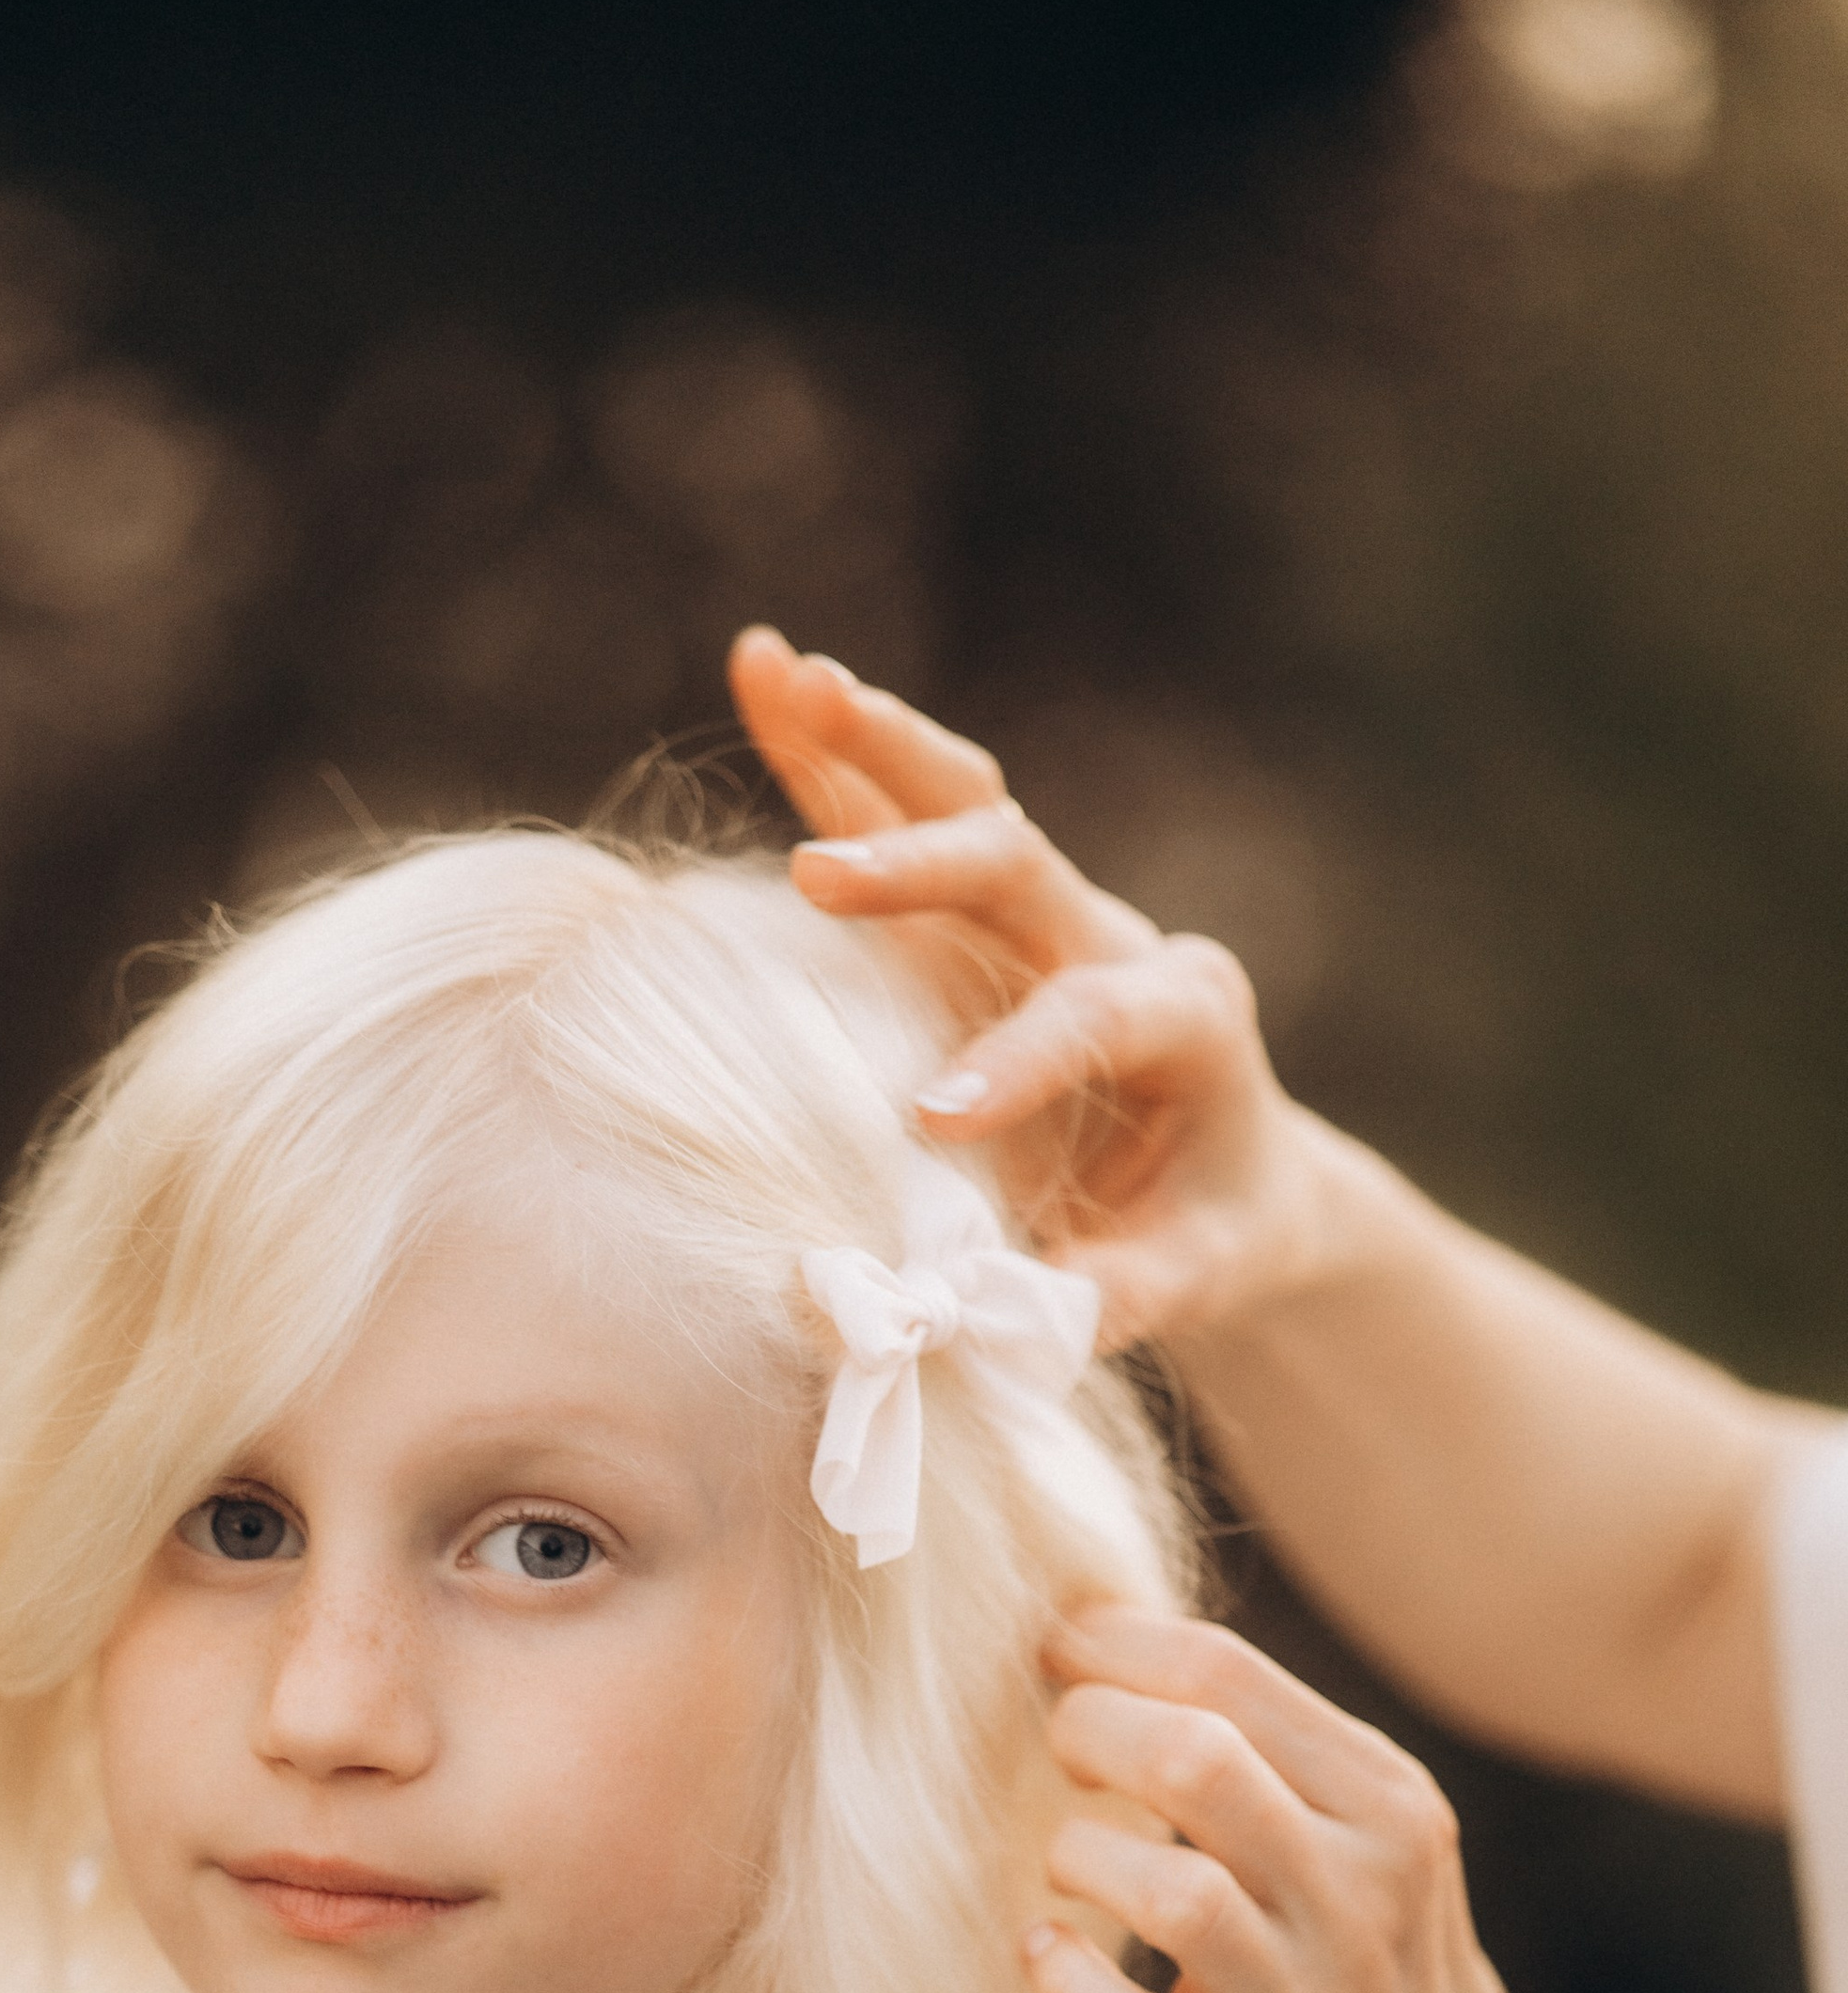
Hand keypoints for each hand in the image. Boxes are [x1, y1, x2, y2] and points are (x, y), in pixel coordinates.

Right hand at [728, 624, 1351, 1348]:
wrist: (1230, 1173)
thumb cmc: (1201, 1232)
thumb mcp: (1183, 1280)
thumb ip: (1102, 1298)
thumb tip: (975, 1325)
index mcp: (1187, 1018)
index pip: (1097, 1020)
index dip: (1018, 1065)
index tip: (933, 1122)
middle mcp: (1117, 936)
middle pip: (1021, 866)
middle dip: (921, 867)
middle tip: (823, 882)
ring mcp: (1044, 909)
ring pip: (965, 802)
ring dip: (871, 743)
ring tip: (784, 674)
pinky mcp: (974, 908)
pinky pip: (902, 807)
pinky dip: (830, 748)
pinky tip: (763, 666)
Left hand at [1022, 1606, 1568, 1992]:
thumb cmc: (1368, 1978)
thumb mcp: (1374, 1847)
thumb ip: (1274, 1752)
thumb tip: (1111, 1641)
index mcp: (1391, 1810)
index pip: (1231, 1677)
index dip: (1113, 1646)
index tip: (1056, 1648)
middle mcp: (1360, 1899)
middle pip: (1196, 1759)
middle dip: (1091, 1729)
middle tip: (1056, 1744)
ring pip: (1171, 1890)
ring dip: (1080, 1857)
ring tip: (1069, 1863)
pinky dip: (1065, 1977)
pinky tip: (1047, 1951)